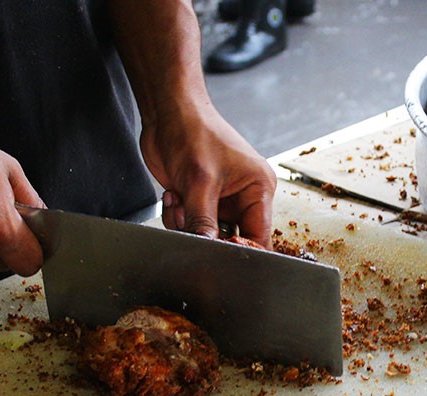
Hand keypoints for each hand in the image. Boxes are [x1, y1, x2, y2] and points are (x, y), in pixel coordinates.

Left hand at [140, 102, 276, 247]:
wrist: (166, 113)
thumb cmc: (194, 131)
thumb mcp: (200, 181)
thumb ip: (204, 220)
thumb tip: (207, 249)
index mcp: (259, 188)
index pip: (260, 235)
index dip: (242, 249)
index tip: (220, 252)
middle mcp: (244, 196)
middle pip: (232, 238)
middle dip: (207, 234)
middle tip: (191, 221)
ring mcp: (221, 199)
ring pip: (208, 234)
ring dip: (188, 225)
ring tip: (179, 202)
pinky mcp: (200, 200)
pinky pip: (192, 225)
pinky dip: (178, 217)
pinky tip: (174, 196)